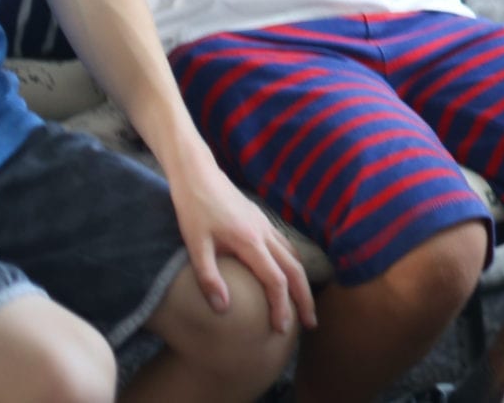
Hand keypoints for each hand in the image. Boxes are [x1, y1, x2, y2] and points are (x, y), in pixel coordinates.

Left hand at [167, 150, 316, 334]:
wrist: (198, 175)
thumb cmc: (193, 210)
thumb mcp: (195, 246)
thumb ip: (209, 278)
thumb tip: (223, 309)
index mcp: (250, 242)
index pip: (275, 281)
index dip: (281, 307)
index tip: (281, 329)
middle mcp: (265, 234)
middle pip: (295, 271)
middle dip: (304, 298)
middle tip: (310, 324)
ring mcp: (266, 226)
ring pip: (293, 257)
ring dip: (301, 282)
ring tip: (304, 303)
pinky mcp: (261, 221)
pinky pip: (286, 246)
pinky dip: (293, 264)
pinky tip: (289, 273)